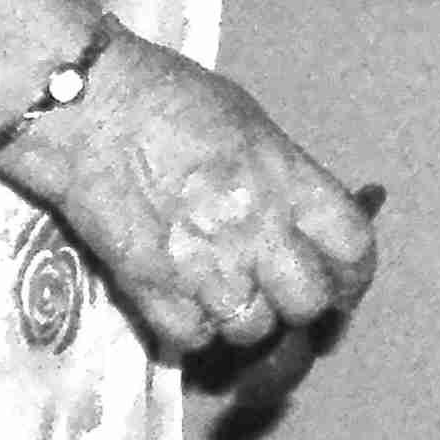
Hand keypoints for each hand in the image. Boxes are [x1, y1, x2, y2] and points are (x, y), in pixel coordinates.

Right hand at [0, 26, 384, 362]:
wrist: (85, 109)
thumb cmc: (170, 99)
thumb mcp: (252, 125)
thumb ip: (286, 181)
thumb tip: (306, 225)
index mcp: (286, 180)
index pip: (352, 247)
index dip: (354, 272)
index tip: (345, 279)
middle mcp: (253, 230)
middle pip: (307, 302)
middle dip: (302, 300)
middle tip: (284, 288)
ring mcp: (201, 266)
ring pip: (252, 330)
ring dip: (247, 317)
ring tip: (229, 289)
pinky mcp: (148, 290)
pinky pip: (192, 340)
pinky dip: (195, 330)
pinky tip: (188, 300)